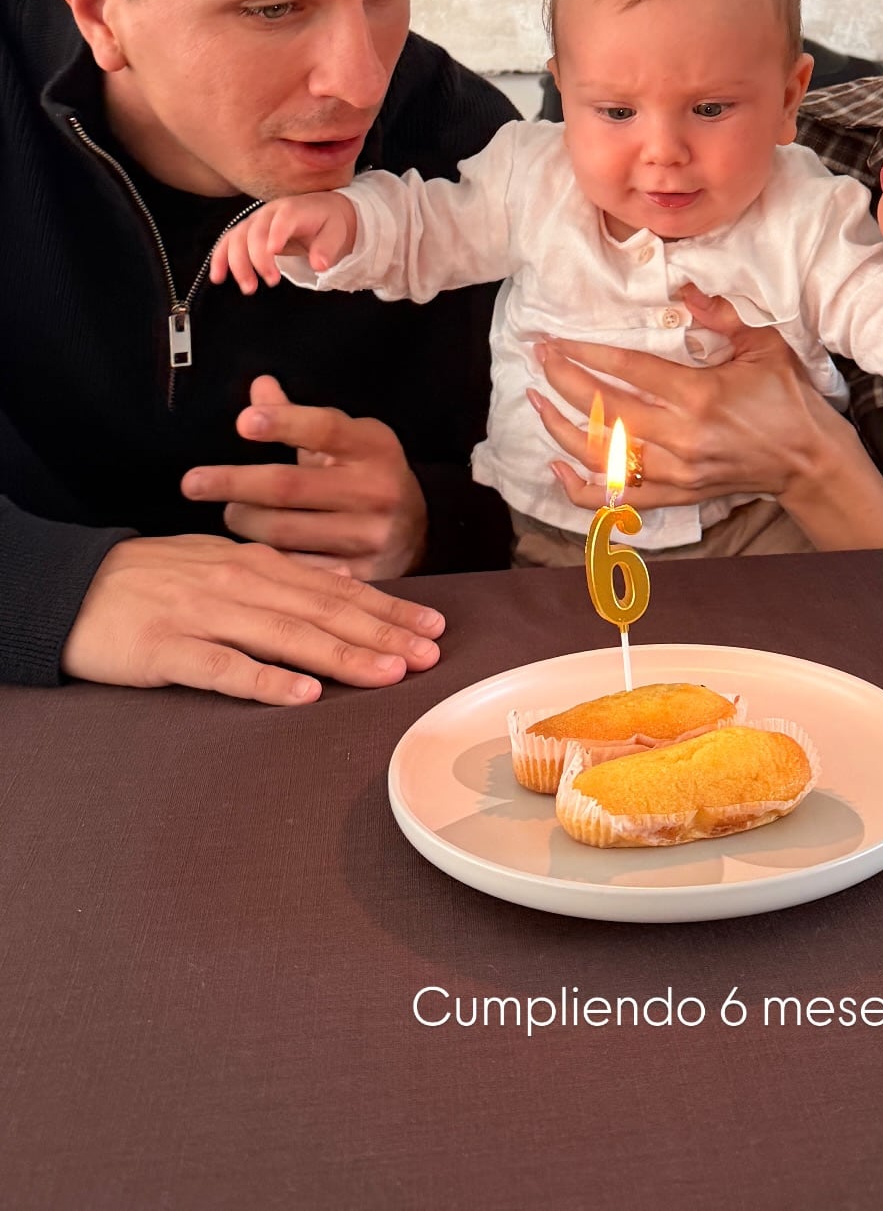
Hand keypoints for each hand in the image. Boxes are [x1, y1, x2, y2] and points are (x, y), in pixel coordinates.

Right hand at [60, 534, 443, 704]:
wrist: (76, 587)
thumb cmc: (155, 580)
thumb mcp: (222, 564)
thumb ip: (279, 578)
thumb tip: (339, 589)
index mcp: (255, 564)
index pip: (335, 589)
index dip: (387, 609)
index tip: (432, 627)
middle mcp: (239, 583)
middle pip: (323, 611)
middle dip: (382, 633)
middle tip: (429, 654)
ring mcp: (205, 615)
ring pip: (286, 635)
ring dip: (342, 654)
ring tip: (388, 672)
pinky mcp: (168, 649)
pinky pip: (225, 666)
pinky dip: (265, 680)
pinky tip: (302, 693)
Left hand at [181, 374, 428, 578]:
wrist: (420, 530)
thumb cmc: (365, 473)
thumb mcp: (344, 438)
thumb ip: (298, 416)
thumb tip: (260, 386)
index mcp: (372, 446)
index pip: (324, 430)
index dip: (283, 424)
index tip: (243, 422)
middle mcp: (376, 489)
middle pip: (290, 486)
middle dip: (235, 483)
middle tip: (193, 483)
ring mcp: (371, 535)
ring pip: (286, 532)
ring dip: (245, 522)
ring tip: (229, 514)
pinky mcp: (363, 575)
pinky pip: (298, 570)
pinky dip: (267, 560)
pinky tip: (250, 553)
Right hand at [210, 192, 358, 293]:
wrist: (320, 211)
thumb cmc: (328, 223)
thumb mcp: (336, 233)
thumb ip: (327, 247)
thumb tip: (319, 264)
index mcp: (293, 209)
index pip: (282, 219)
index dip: (276, 234)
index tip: (274, 252)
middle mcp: (269, 212)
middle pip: (255, 232)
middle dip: (258, 259)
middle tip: (272, 281)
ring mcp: (254, 221)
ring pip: (237, 238)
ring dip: (237, 264)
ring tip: (249, 288)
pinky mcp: (245, 231)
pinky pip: (227, 242)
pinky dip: (220, 259)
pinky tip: (218, 277)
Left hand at [531, 284, 844, 511]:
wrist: (809, 460)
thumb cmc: (787, 398)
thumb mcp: (763, 344)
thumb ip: (721, 314)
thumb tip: (684, 287)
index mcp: (699, 396)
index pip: (629, 371)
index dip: (586, 354)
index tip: (556, 341)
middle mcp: (681, 438)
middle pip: (604, 411)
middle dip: (563, 382)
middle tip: (539, 358)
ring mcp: (675, 472)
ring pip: (600, 455)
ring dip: (559, 429)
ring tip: (535, 402)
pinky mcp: (676, 495)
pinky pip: (617, 498)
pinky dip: (580, 488)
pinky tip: (556, 467)